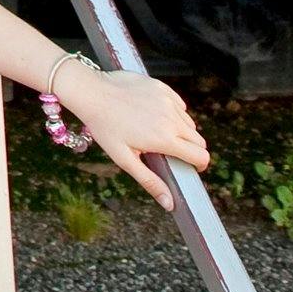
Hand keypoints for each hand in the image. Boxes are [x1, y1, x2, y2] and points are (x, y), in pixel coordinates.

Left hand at [52, 59, 209, 207]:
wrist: (92, 92)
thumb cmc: (105, 127)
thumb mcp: (124, 159)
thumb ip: (150, 181)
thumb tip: (169, 204)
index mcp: (164, 138)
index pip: (200, 155)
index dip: (199, 164)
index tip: (192, 167)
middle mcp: (171, 118)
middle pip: (198, 139)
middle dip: (191, 149)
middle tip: (173, 153)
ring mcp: (168, 101)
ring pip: (189, 122)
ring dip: (182, 131)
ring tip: (160, 134)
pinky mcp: (162, 88)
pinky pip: (179, 104)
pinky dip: (174, 113)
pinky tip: (155, 115)